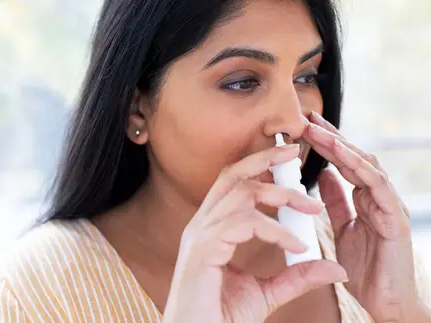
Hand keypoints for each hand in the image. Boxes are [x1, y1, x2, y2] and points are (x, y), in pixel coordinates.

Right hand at [162, 146, 347, 322]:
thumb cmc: (222, 317)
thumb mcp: (267, 293)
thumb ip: (296, 276)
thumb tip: (331, 266)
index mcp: (211, 229)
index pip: (232, 184)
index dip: (259, 166)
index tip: (289, 161)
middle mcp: (202, 225)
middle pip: (232, 175)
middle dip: (264, 159)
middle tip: (296, 153)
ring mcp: (199, 235)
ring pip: (240, 195)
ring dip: (279, 195)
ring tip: (311, 207)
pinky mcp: (203, 249)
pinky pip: (244, 223)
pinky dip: (275, 230)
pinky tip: (297, 245)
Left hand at [304, 112, 420, 322]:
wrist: (387, 302)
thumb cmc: (366, 267)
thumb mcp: (343, 227)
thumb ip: (336, 201)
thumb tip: (323, 174)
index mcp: (365, 197)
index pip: (344, 163)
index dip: (326, 143)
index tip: (304, 128)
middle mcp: (378, 195)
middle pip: (353, 157)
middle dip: (330, 136)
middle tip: (307, 118)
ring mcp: (388, 204)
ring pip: (365, 165)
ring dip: (340, 145)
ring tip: (317, 129)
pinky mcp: (394, 217)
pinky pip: (377, 185)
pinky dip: (359, 167)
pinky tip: (341, 153)